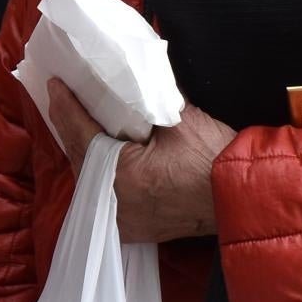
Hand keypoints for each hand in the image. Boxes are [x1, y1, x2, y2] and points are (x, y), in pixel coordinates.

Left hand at [42, 80, 235, 244]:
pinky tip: (95, 155)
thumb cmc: (215, 158)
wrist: (246, 197)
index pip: (81, 134)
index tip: (55, 85)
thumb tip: (132, 74)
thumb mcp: (179, 118)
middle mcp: (115, 204)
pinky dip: (98, 174)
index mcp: (121, 177)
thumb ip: (148, 98)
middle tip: (61, 98)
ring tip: (73, 121)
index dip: (67, 108)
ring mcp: (124, 221)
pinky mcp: (136, 227)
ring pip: (89, 180)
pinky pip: (105, 196)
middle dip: (69, 127)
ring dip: (82, 151)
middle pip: (80, 159)